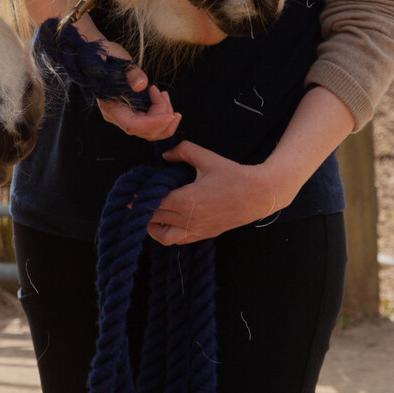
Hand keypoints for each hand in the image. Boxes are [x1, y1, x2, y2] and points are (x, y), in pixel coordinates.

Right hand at [86, 32, 181, 141]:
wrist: (100, 56)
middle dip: (162, 115)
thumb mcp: (118, 58)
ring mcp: (126, 116)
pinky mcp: (134, 113)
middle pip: (145, 131)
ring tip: (164, 95)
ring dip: (165, 116)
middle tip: (162, 93)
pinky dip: (163, 116)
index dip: (153, 123)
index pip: (132, 125)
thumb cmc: (107, 56)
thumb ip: (130, 73)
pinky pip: (151, 124)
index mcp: (111, 107)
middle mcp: (118, 117)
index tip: (170, 115)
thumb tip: (141, 85)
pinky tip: (166, 101)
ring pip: (151, 131)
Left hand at [146, 141, 293, 244]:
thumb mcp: (206, 158)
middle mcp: (187, 219)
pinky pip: (178, 241)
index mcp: (185, 200)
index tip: (136, 189)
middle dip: (144, 208)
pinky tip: (168, 220)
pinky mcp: (204, 235)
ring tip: (151, 213)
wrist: (257, 195)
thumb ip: (183, 151)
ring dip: (153, 226)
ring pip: (163, 236)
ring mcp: (196, 230)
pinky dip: (168, 234)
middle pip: (154, 218)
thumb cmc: (232, 175)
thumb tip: (165, 156)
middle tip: (140, 197)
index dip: (141, 196)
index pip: (152, 202)